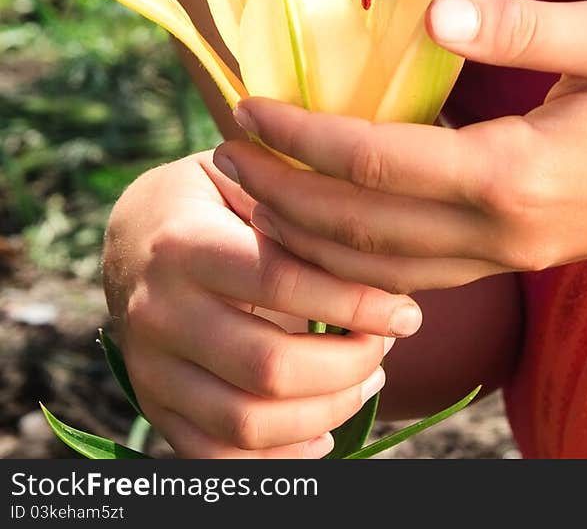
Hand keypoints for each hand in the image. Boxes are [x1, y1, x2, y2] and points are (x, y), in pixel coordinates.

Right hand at [103, 152, 420, 456]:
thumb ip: (299, 208)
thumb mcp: (247, 177)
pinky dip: (279, 457)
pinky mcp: (154, 405)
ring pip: (248, 423)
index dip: (354, 303)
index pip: (281, 283)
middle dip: (348, 364)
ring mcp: (151, 367)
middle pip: (269, 367)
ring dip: (326, 412)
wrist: (132, 233)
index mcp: (184, 244)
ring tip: (366, 380)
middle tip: (387, 344)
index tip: (406, 310)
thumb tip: (384, 248)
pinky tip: (322, 431)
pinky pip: (217, 457)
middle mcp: (159, 311)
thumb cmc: (212, 196)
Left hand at [212, 0, 586, 293]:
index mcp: (515, 174)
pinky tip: (336, 235)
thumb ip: (519, 24)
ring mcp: (516, 255)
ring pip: (383, 268)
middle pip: (360, 230)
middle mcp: (505, 231)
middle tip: (219, 152)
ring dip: (309, 236)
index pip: (374, 163)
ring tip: (251, 195)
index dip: (301, 134)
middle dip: (280, 194)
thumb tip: (434, 6)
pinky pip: (422, 274)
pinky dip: (361, 260)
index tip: (245, 103)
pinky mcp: (527, 257)